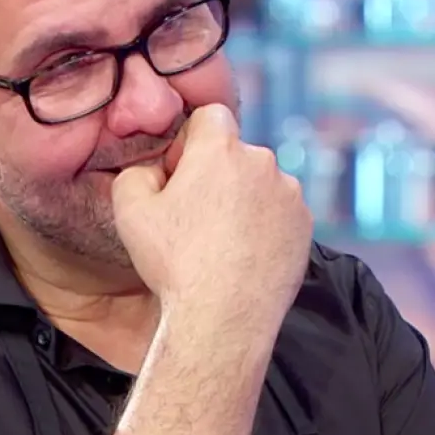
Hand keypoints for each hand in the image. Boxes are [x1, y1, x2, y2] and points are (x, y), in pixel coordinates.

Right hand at [110, 104, 311, 324]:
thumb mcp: (130, 210)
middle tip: (197, 215)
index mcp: (221, 150)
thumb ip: (137, 172)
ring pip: (260, 183)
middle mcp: (262, 162)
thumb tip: (154, 170)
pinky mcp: (305, 225)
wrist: (224, 317)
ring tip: (223, 241)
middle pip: (236, 153)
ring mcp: (290, 194)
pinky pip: (281, 212)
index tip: (180, 174)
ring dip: (244, 199)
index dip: (191, 141)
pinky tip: (245, 254)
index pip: (210, 116)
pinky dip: (266, 225)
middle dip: (218, 174)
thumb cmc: (175, 263)